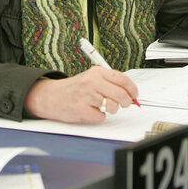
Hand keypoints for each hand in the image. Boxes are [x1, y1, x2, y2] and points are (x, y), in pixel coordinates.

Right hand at [24, 67, 138, 122]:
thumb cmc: (76, 88)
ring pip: (112, 106)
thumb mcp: (92, 78)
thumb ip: (109, 82)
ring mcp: (86, 95)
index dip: (132, 89)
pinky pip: (101, 116)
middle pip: (120, 94)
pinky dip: (99, 116)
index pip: (122, 79)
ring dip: (111, 109)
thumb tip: (130, 92)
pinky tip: (92, 111)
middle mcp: (92, 81)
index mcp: (97, 72)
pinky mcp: (81, 109)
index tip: (134, 95)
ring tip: (104, 106)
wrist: (52, 96)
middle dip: (126, 102)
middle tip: (124, 104)